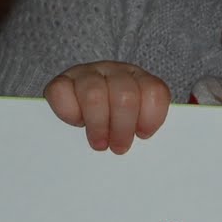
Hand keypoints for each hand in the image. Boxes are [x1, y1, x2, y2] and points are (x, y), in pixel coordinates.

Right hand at [44, 61, 170, 152]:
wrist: (72, 128)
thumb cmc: (110, 130)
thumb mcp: (134, 127)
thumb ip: (145, 131)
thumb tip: (160, 149)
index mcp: (139, 80)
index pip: (154, 91)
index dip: (150, 117)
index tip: (142, 135)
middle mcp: (114, 73)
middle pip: (125, 96)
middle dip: (123, 127)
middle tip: (119, 147)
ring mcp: (87, 74)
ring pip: (94, 95)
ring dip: (98, 125)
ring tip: (99, 143)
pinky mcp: (61, 82)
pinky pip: (63, 93)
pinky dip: (69, 113)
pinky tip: (76, 122)